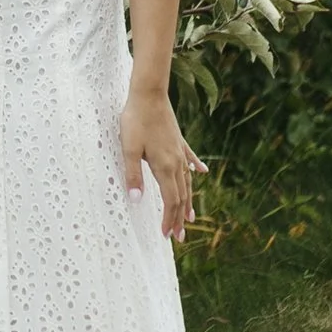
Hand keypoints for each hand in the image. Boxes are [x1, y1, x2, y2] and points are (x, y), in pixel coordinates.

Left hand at [121, 88, 204, 240]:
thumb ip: (133, 175)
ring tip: (190, 217)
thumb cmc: (136, 120)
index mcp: (164, 166)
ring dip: (188, 201)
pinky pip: (190, 159)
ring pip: (187, 182)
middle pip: (181, 196)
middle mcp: (176, 162)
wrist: (149, 94)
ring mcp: (179, 151)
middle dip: (179, 218)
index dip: (169, 219)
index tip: (167, 235)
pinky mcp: (178, 140)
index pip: (170, 200)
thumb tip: (136, 200)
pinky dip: (196, 169)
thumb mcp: (128, 149)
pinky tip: (202, 172)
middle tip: (179, 237)